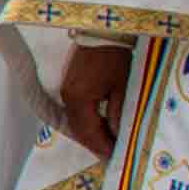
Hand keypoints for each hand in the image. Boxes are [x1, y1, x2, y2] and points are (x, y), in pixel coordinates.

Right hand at [55, 38, 130, 159]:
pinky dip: (87, 123)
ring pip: (76, 122)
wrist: (101, 32)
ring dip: (91, 134)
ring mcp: (66, 92)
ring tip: (108, 143)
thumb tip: (118, 137)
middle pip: (79, 130)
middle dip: (95, 144)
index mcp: (79, 99)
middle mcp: (67, 98)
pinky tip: (100, 126)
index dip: (101, 147)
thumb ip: (118, 114)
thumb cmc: (115, 57)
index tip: (115, 157)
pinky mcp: (69, 86)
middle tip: (112, 155)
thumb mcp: (122, 87)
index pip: (88, 132)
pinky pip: (76, 112)